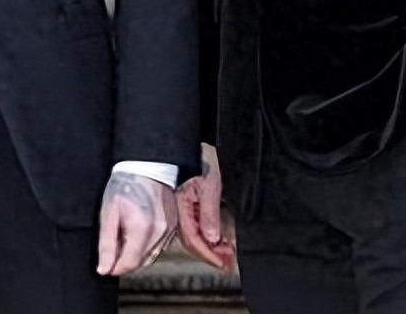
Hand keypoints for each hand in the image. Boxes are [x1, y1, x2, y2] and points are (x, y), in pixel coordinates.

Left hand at [96, 171, 176, 275]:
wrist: (146, 165)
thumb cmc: (125, 184)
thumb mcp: (108, 212)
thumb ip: (106, 243)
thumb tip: (104, 269)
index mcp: (142, 229)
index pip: (129, 264)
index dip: (115, 267)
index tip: (106, 263)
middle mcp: (159, 232)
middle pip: (140, 262)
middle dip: (125, 259)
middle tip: (115, 241)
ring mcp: (169, 229)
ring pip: (150, 256)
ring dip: (137, 252)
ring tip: (127, 232)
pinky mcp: (174, 226)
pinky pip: (159, 246)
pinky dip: (147, 244)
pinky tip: (139, 229)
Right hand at [176, 143, 235, 271]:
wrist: (192, 143)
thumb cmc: (201, 157)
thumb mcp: (211, 185)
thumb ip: (209, 212)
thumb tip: (212, 237)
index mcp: (180, 204)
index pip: (192, 238)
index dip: (207, 254)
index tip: (222, 263)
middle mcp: (178, 208)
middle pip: (191, 239)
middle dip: (209, 253)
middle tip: (227, 260)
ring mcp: (182, 205)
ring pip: (193, 233)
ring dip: (209, 245)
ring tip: (225, 251)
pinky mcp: (187, 202)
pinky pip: (194, 223)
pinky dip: (206, 233)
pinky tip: (216, 236)